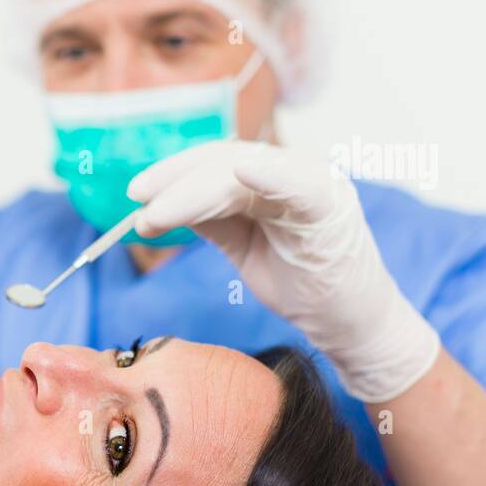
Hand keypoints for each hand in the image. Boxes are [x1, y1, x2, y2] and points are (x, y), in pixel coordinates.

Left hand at [128, 140, 439, 401]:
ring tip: (157, 214)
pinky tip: (242, 172)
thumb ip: (211, 217)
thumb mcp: (243, 244)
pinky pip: (300, 186)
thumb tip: (156, 206)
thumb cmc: (301, 282)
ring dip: (194, 192)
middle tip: (137, 202)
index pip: (214, 163)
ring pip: (244, 173)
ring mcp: (315, 185)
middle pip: (223, 163)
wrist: (349, 323)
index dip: (172, 173)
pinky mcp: (333, 209)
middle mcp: (293, 171)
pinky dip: (272, 176)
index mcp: (272, 176)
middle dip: (174, 181)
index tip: (136, 193)